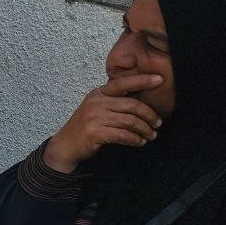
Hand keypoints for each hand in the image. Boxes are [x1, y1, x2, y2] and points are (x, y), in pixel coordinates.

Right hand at [43, 73, 163, 172]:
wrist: (65, 145)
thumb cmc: (85, 126)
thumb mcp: (96, 108)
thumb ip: (113, 101)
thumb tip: (141, 101)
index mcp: (98, 93)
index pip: (123, 83)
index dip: (142, 80)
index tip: (160, 79)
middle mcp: (96, 103)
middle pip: (132, 105)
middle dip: (149, 115)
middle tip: (158, 123)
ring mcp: (94, 118)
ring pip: (130, 121)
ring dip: (144, 130)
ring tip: (151, 135)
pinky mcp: (95, 133)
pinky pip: (123, 135)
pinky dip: (135, 140)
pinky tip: (140, 142)